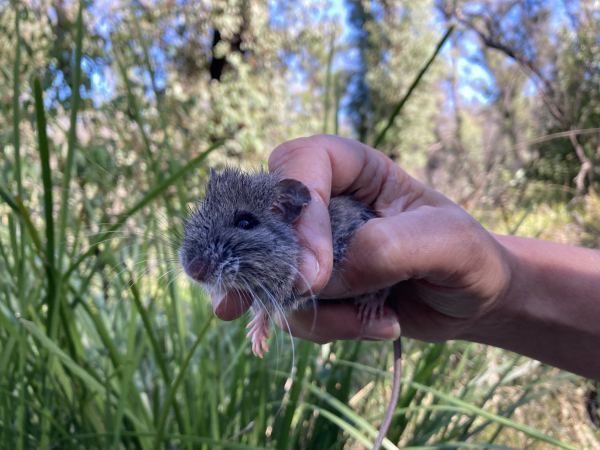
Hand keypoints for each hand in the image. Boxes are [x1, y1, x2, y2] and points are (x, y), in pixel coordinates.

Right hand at [214, 134, 511, 344]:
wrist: (469, 301)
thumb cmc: (466, 257)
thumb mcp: (449, 243)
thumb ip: (389, 248)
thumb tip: (322, 278)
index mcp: (354, 168)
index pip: (302, 162)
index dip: (300, 209)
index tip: (318, 269)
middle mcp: (324, 202)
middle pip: (265, 216)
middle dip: (280, 266)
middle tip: (307, 295)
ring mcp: (312, 247)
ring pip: (273, 273)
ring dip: (315, 310)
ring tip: (374, 320)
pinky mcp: (311, 287)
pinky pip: (289, 309)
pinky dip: (324, 327)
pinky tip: (371, 326)